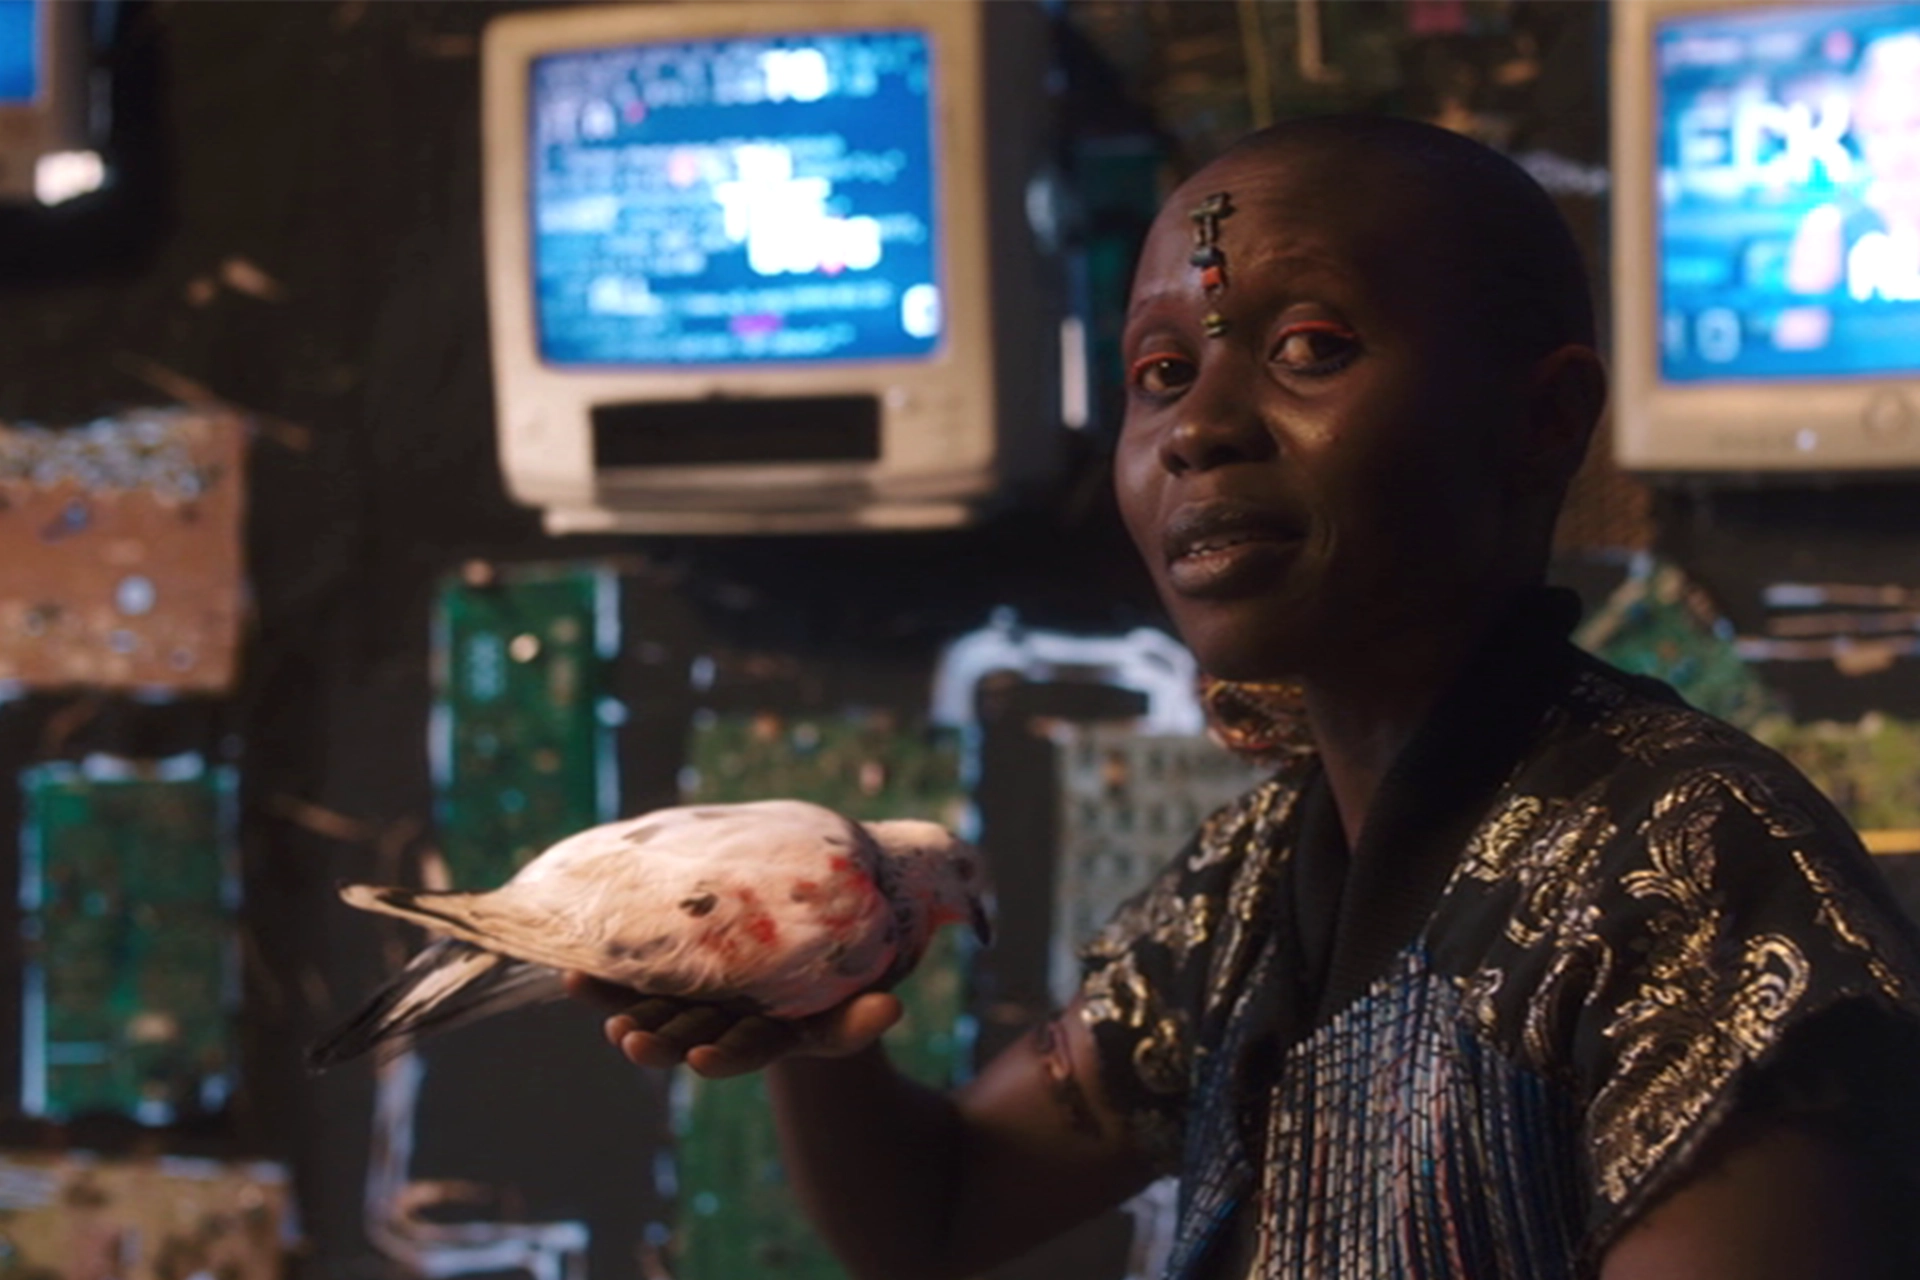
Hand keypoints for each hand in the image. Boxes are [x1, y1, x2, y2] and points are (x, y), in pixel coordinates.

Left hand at [564, 972, 903, 1078]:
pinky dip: (604, 983)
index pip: (746, 1051)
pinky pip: (634, 982)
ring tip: (594, 1006)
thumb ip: (864, 1015)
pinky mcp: (673, 977)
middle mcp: (727, 1024)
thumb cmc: (838, 985)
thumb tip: (890, 1010)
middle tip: (630, 1041)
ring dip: (623, 1014)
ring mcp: (698, 1002)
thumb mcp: (852, 1005)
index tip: (700, 1060)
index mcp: (769, 1035)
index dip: (725, 1056)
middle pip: (689, 1038)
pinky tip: (572, 975)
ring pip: (656, 1013)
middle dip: (659, 1043)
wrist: (810, 951)